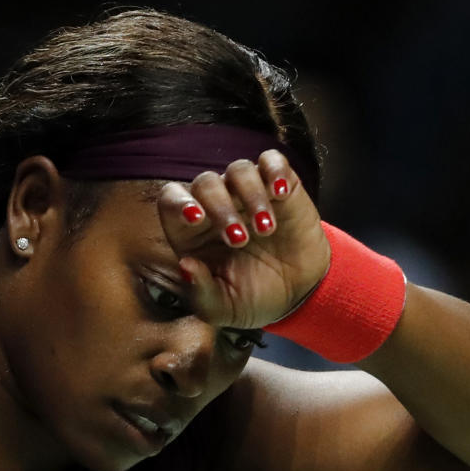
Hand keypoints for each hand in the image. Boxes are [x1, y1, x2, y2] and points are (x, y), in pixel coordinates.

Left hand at [157, 150, 329, 329]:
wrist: (298, 295)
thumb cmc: (251, 299)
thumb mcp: (222, 309)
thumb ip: (200, 292)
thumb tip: (185, 265)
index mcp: (191, 232)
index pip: (171, 201)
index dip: (178, 203)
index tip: (196, 218)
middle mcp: (216, 205)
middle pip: (205, 183)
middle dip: (220, 209)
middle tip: (240, 241)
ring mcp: (247, 193)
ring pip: (239, 170)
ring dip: (251, 196)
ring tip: (266, 229)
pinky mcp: (280, 186)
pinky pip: (272, 161)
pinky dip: (275, 171)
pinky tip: (281, 193)